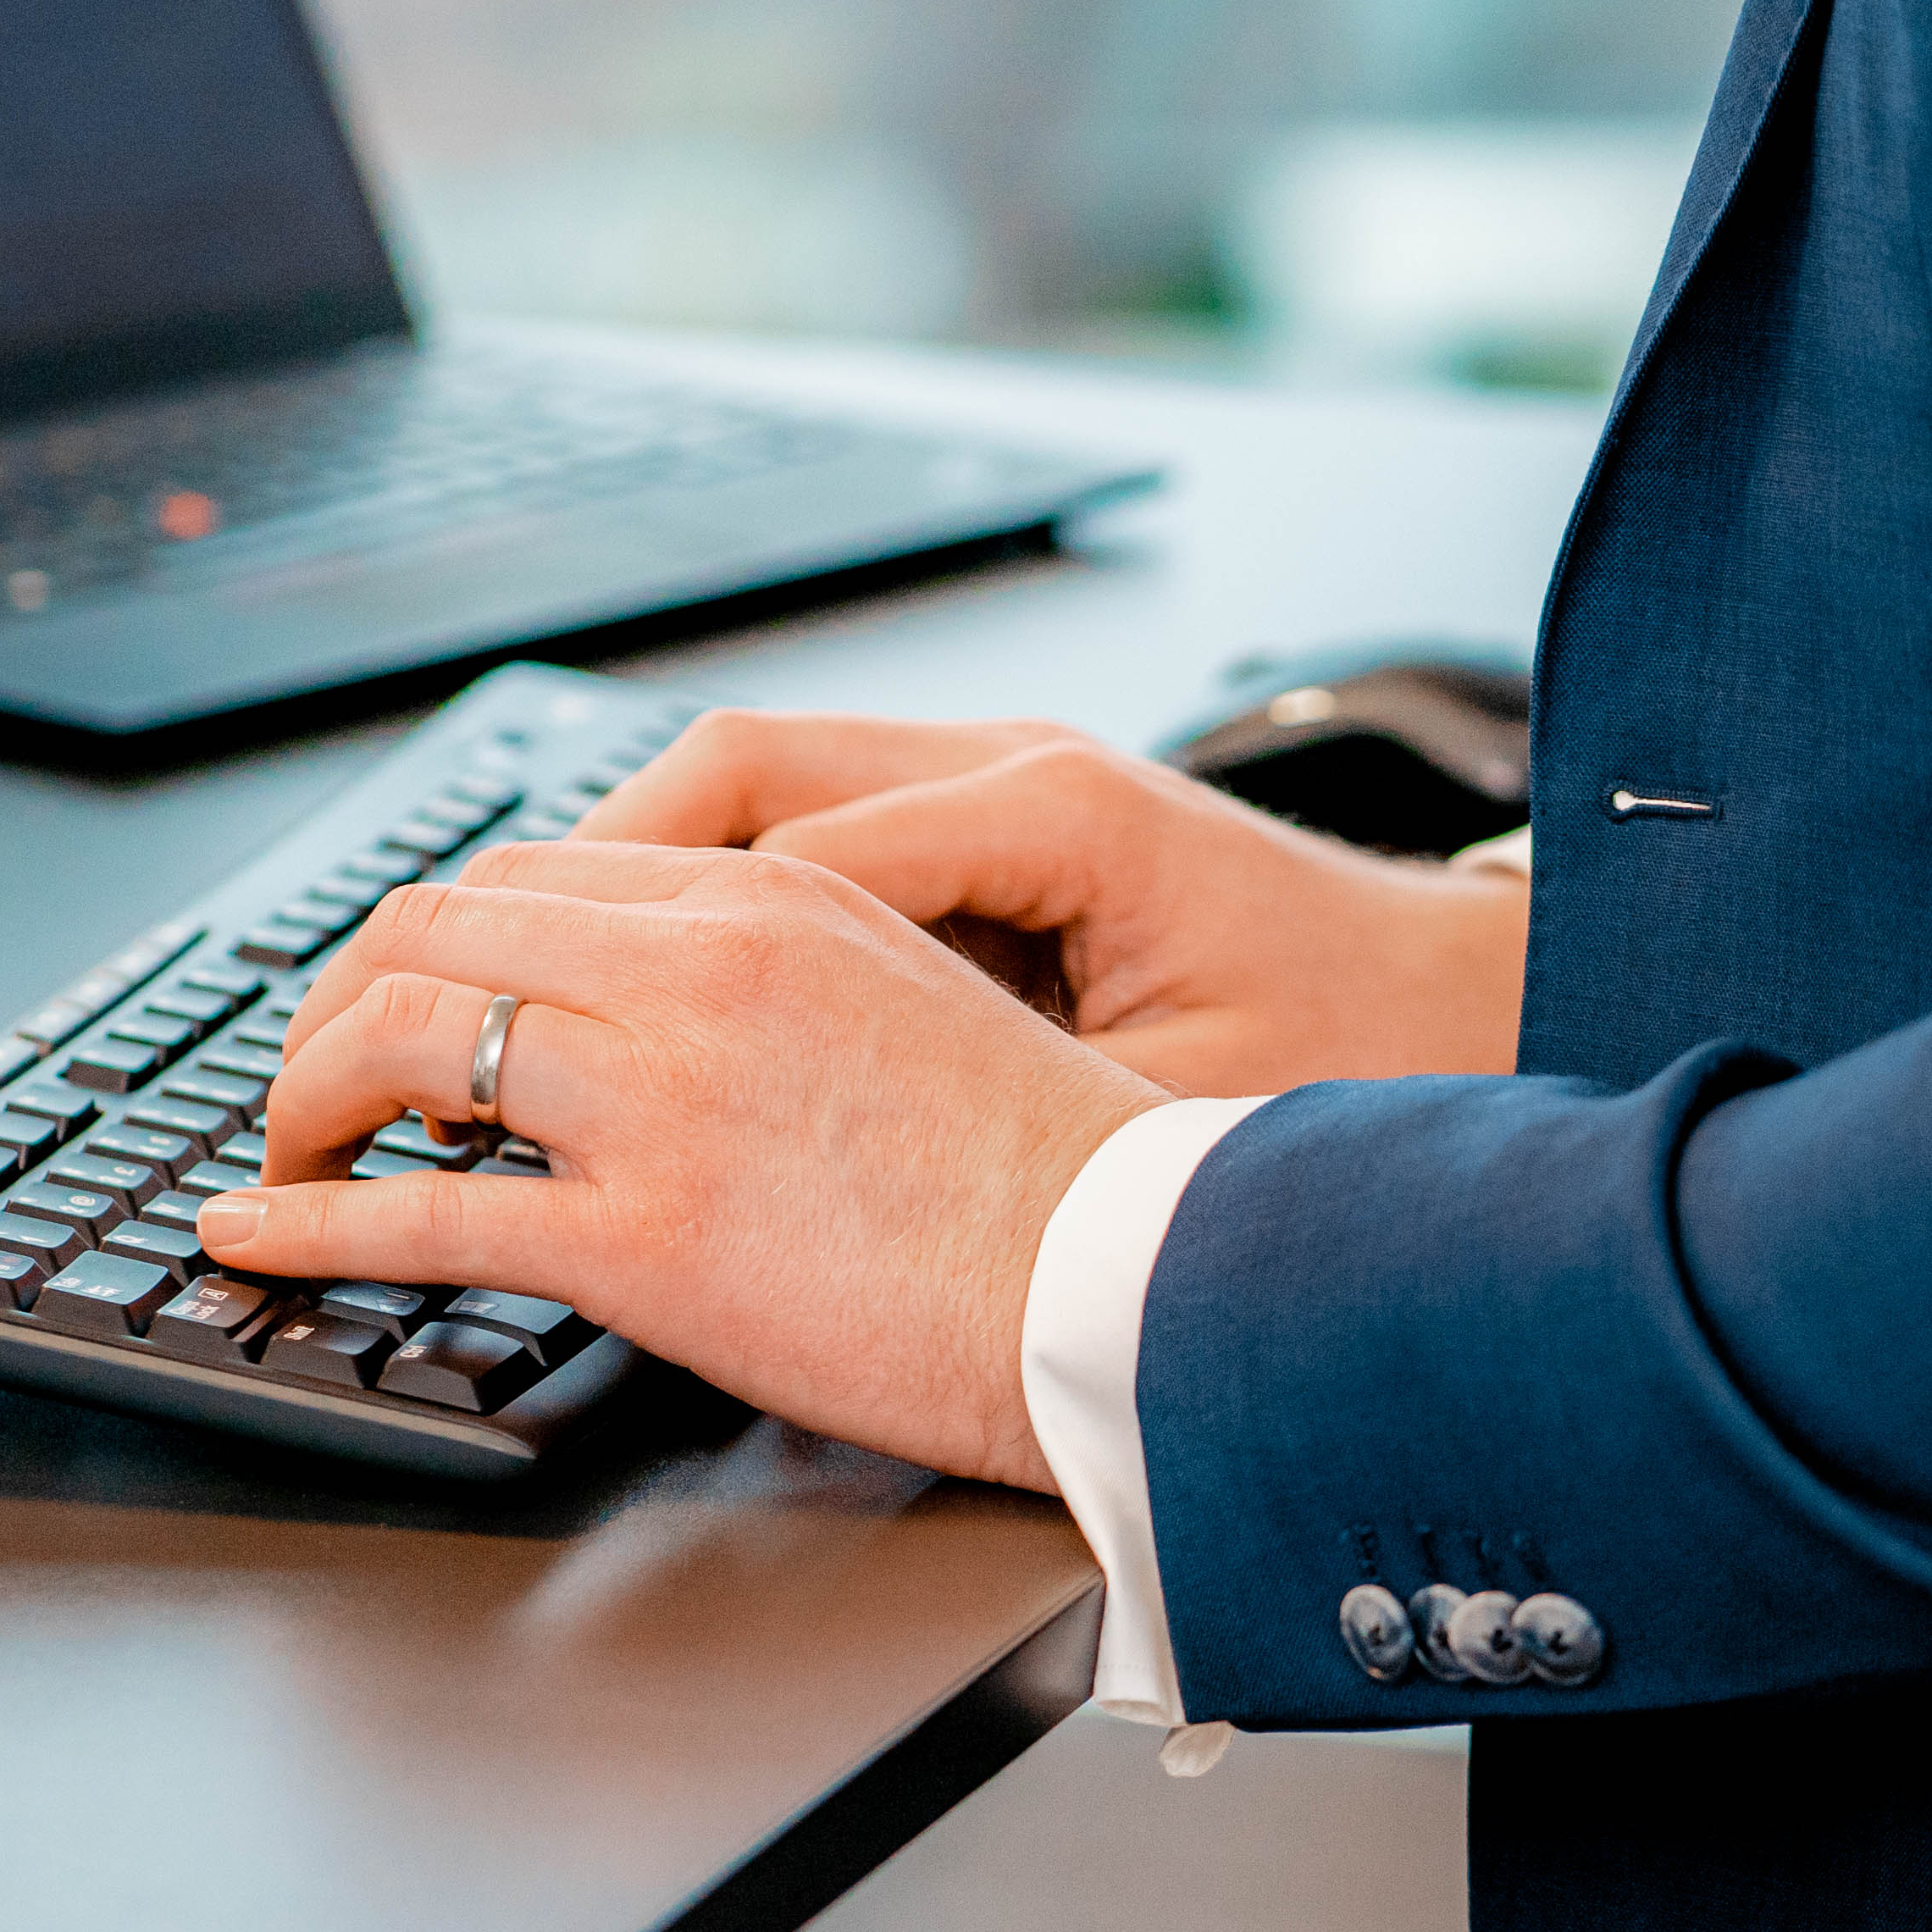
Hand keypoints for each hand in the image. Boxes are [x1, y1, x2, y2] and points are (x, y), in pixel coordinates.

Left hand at [205, 841, 1171, 1489]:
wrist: (1135, 1283)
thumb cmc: (1058, 1178)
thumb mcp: (916, 1002)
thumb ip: (787, 981)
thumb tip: (677, 1024)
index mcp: (774, 903)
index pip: (540, 874)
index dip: (441, 940)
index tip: (409, 1000)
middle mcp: (704, 972)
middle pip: (443, 931)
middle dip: (344, 999)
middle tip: (319, 1073)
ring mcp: (667, 1101)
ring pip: (411, 1041)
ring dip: (311, 1093)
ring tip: (287, 1148)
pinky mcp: (649, 1239)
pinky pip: (426, 1214)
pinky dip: (311, 1220)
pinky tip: (254, 1232)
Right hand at [575, 711, 1526, 1094]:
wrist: (1468, 1005)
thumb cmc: (1358, 1058)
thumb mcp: (1189, 1112)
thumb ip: (1030, 1120)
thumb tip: (865, 1165)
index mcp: (1054, 814)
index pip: (798, 851)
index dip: (661, 947)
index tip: (550, 1043)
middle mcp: (1008, 768)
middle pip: (733, 767)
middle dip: (585, 869)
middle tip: (463, 971)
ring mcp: (994, 781)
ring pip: (750, 781)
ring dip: (628, 870)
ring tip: (514, 973)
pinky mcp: (993, 830)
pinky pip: (805, 827)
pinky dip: (705, 887)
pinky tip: (640, 978)